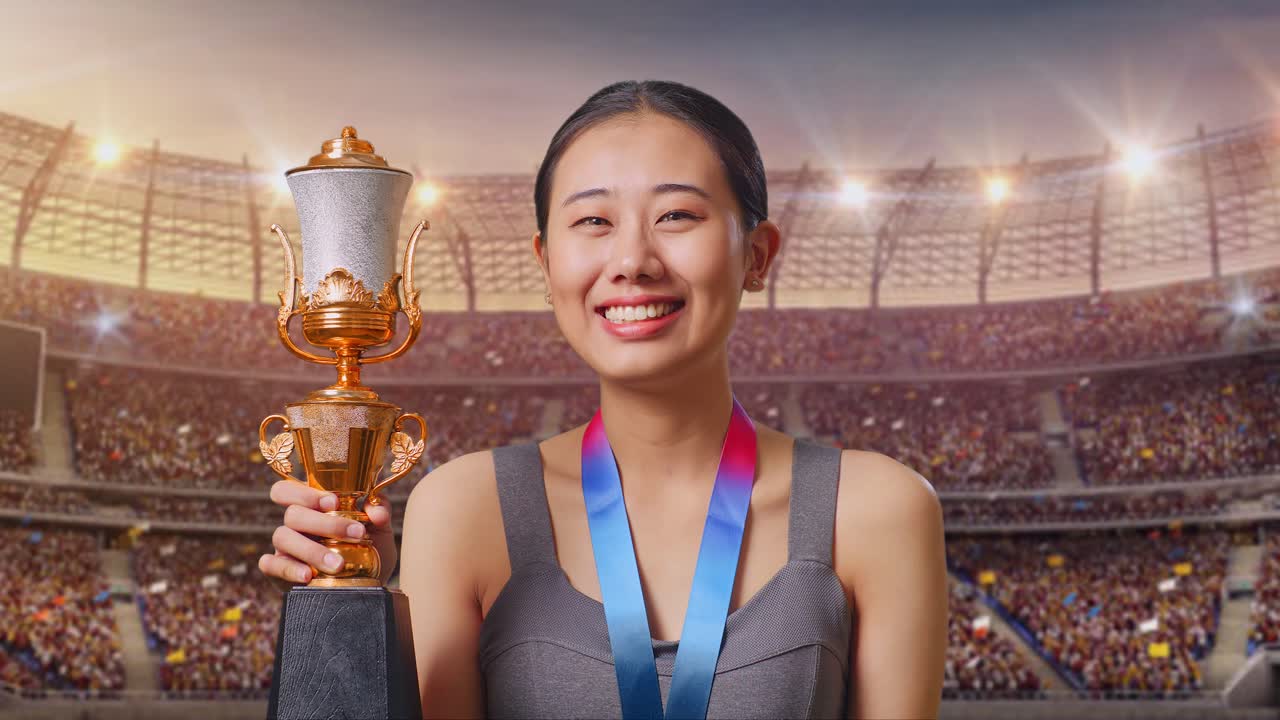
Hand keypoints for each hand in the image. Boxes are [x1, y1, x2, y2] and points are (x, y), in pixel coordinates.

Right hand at [258, 480, 397, 591]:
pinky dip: (288, 569)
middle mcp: (295, 525)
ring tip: (339, 564)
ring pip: (282, 537)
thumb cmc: (370, 551)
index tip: (334, 503)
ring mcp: (285, 548)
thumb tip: (376, 513)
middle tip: (354, 534)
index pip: (289, 490)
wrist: (369, 587)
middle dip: (323, 523)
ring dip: (312, 550)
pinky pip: (270, 565)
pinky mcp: (279, 572)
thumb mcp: (380, 530)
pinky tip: (308, 576)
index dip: (304, 493)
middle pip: (292, 513)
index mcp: (313, 508)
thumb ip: (381, 511)